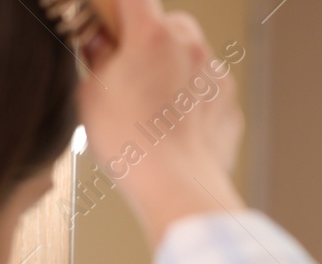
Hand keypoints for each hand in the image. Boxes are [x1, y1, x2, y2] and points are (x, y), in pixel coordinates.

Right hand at [76, 0, 245, 244]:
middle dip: (148, 39)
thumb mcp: (91, 93)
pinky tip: (174, 128)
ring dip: (173, 71)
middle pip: (169, 24)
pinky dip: (192, 103)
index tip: (108, 19)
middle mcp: (191, 48)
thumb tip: (98, 42)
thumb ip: (95, 57)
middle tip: (127, 69)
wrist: (178, 187)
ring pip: (192, 59)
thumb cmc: (130, 143)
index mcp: (153, 35)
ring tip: (151, 108)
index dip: (118, 6)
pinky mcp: (230, 107)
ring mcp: (216, 78)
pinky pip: (207, 93)